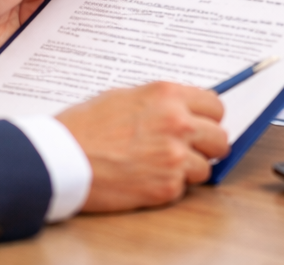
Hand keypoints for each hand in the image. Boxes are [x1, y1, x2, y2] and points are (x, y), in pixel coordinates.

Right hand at [57, 83, 229, 211]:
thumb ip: (160, 103)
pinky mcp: (166, 187)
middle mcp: (178, 122)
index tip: (201, 126)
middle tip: (187, 151)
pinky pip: (182, 189)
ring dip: (187, 170)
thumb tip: (183, 111)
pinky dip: (167, 188)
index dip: (208, 119)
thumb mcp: (124, 97)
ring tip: (157, 166)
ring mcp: (174, 156)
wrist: (63, 157)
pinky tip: (143, 179)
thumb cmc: (85, 126)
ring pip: (205, 168)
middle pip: (220, 138)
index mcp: (168, 95)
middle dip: (206, 146)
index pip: (215, 106)